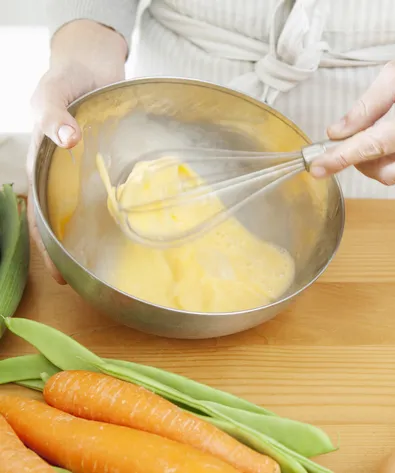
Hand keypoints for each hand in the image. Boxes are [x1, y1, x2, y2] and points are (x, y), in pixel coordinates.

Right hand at [27, 20, 127, 283]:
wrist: (93, 62)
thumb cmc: (66, 78)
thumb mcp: (52, 91)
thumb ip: (54, 113)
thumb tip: (66, 139)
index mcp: (44, 168)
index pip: (41, 217)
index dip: (47, 249)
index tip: (58, 278)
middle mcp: (66, 176)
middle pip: (68, 223)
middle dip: (76, 254)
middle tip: (92, 283)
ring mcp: (91, 173)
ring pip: (93, 212)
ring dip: (102, 237)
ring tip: (117, 266)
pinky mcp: (114, 165)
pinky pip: (118, 191)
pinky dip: (124, 209)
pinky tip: (140, 226)